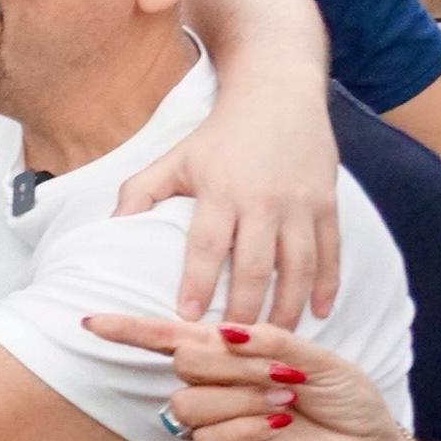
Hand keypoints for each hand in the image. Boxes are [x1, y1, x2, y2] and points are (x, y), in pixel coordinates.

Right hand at [82, 316, 405, 440]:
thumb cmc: (344, 397)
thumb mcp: (317, 358)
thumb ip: (271, 341)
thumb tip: (226, 330)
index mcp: (227, 355)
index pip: (166, 339)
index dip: (127, 330)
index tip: (89, 323)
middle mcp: (213, 388)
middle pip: (183, 362)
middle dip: (232, 362)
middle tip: (282, 372)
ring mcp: (217, 425)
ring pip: (189, 403)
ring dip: (239, 397)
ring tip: (283, 402)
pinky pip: (209, 439)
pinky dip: (246, 425)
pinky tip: (278, 426)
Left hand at [120, 75, 341, 323]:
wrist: (278, 94)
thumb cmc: (219, 135)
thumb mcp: (175, 158)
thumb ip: (142, 192)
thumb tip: (109, 227)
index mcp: (222, 191)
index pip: (207, 246)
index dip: (198, 282)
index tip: (187, 316)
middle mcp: (263, 200)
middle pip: (255, 266)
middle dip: (245, 310)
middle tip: (234, 347)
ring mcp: (300, 204)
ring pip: (298, 267)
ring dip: (288, 308)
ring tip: (274, 341)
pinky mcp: (328, 204)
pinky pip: (331, 253)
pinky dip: (328, 286)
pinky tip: (320, 314)